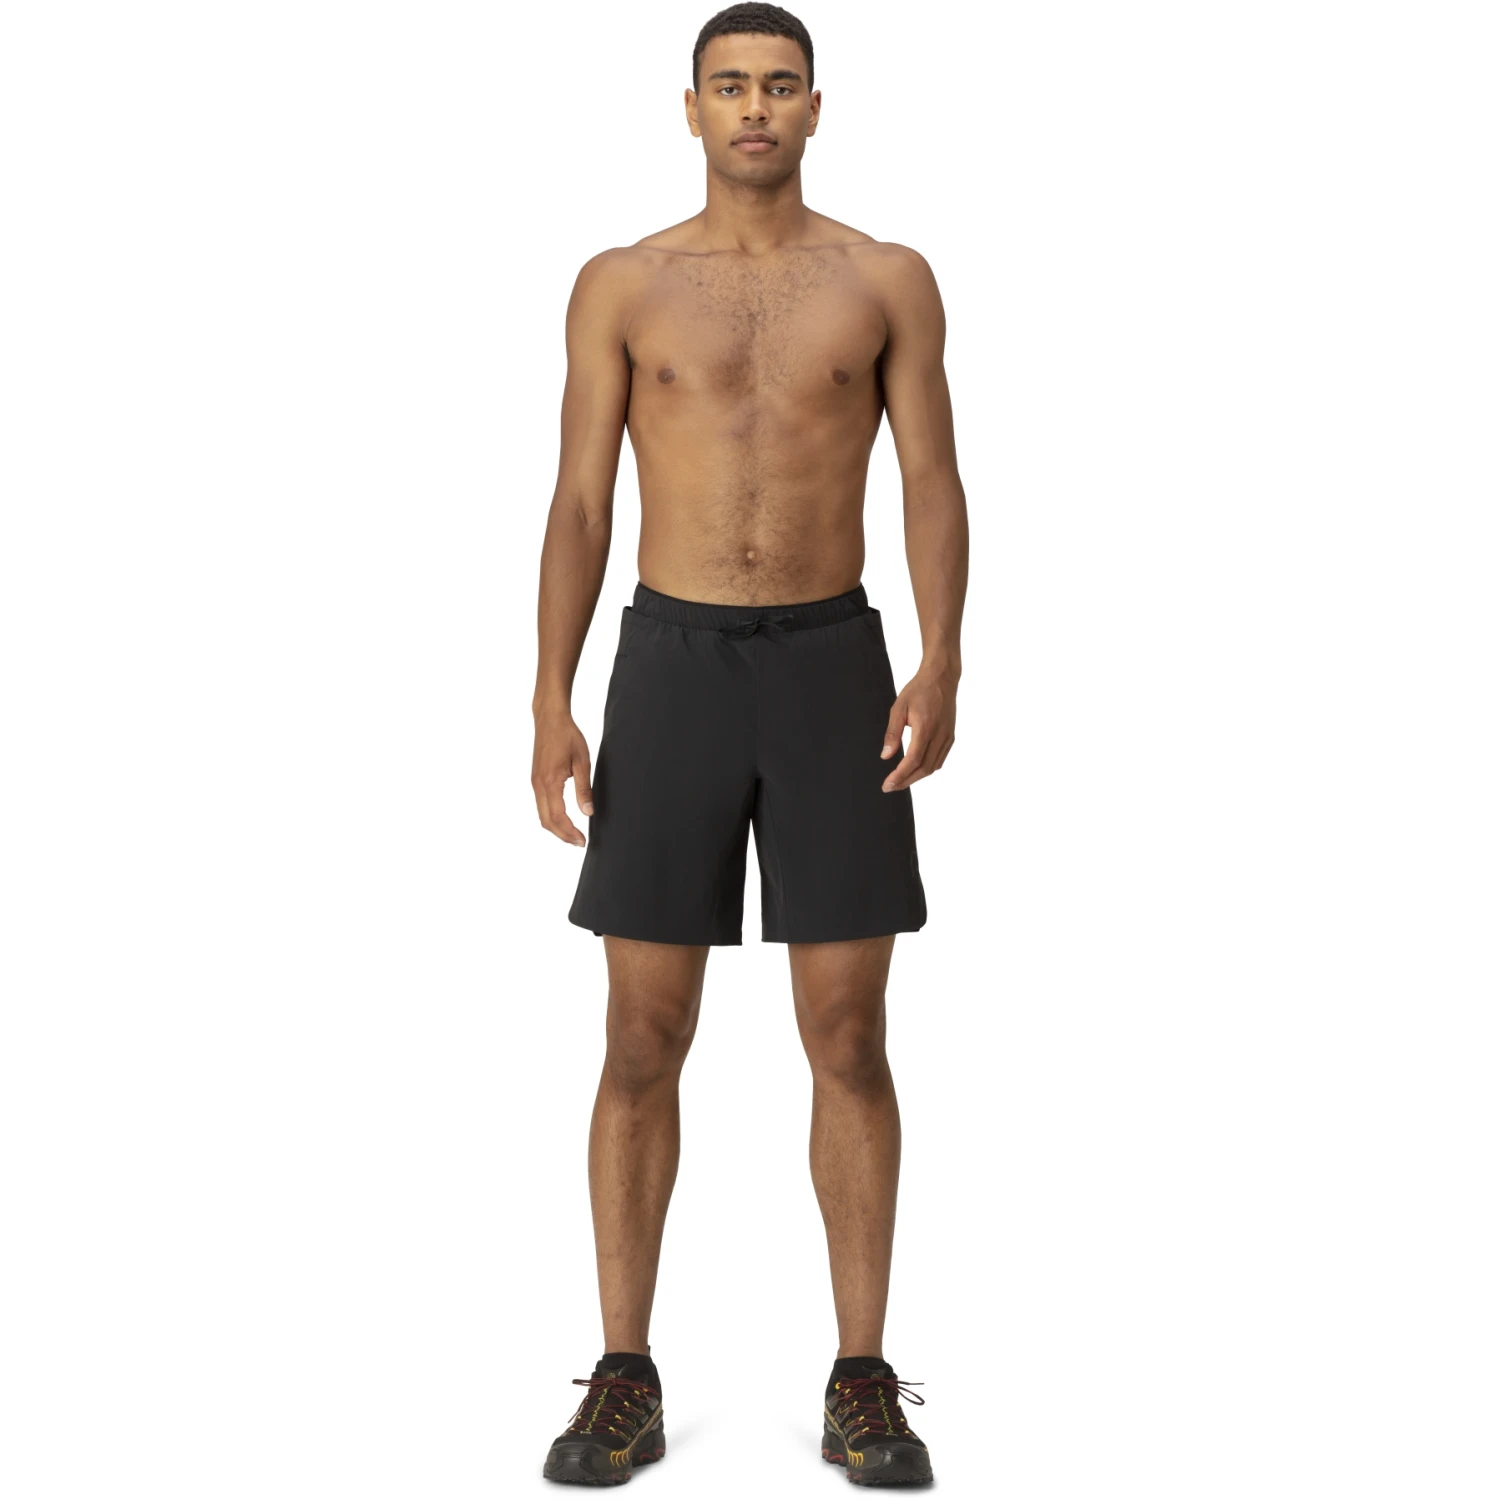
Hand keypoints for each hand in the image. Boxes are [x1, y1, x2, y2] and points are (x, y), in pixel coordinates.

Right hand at [532, 711, 592, 845]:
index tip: (583, 841)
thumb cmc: (567, 736)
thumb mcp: (582, 761)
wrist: (549, 719)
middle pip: (546, 821)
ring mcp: (535, 783)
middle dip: (562, 836)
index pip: (558, 817)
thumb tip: (588, 812)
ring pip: (541, 815)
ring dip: (556, 828)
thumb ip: (584, 789)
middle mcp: (538, 785)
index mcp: (550, 782)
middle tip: (579, 842)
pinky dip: (550, 817)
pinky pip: (541, 805)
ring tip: (573, 834)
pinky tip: (563, 819)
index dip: (570, 832)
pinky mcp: (535, 779)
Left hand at [880, 670, 956, 791]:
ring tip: (900, 781)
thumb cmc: (918, 690)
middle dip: (906, 781)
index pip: (912, 760)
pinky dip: (927, 769)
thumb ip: (892, 733)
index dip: (899, 776)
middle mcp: (939, 735)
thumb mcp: (899, 708)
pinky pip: (940, 759)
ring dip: (916, 777)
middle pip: (924, 769)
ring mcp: (947, 737)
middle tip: (890, 787)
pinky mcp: (950, 737)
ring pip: (933, 767)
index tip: (887, 785)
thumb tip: (885, 756)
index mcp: (925, 728)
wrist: (941, 678)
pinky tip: (916, 770)